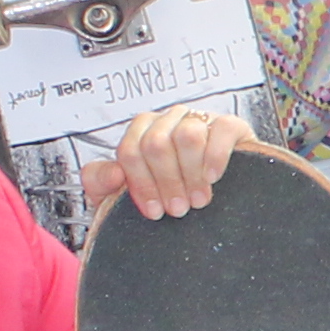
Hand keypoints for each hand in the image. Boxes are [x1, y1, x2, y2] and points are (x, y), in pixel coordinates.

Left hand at [82, 109, 251, 219]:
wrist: (215, 202)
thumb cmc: (166, 196)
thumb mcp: (121, 195)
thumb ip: (99, 182)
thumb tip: (113, 172)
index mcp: (140, 131)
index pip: (130, 151)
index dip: (141, 184)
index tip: (154, 212)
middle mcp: (168, 119)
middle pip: (157, 144)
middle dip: (167, 182)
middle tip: (179, 210)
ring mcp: (199, 119)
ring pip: (187, 135)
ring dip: (191, 174)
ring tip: (197, 200)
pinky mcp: (230, 124)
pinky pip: (221, 130)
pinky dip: (215, 157)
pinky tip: (212, 178)